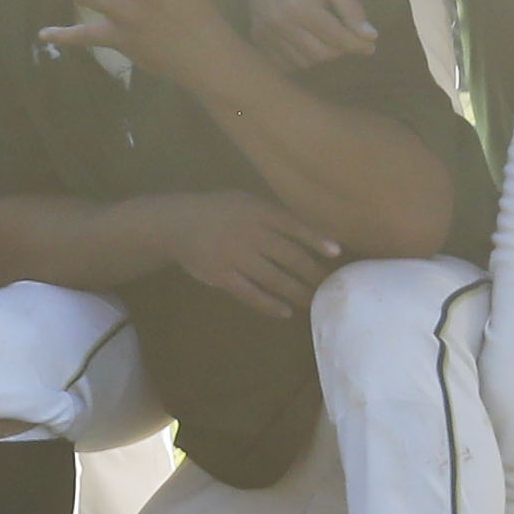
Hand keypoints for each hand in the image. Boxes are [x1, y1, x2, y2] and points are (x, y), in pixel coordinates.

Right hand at [152, 189, 342, 316]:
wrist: (177, 224)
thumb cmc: (219, 211)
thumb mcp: (246, 202)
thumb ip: (273, 215)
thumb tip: (310, 233)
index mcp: (258, 212)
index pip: (294, 226)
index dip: (316, 240)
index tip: (336, 254)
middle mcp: (250, 234)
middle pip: (290, 256)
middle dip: (313, 273)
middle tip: (330, 286)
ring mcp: (235, 257)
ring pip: (275, 278)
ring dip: (298, 292)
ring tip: (314, 302)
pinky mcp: (222, 277)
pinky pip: (251, 294)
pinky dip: (270, 304)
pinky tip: (285, 311)